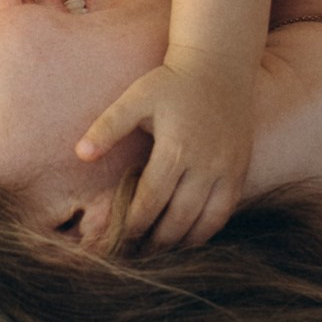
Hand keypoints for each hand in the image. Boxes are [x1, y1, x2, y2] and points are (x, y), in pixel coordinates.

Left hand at [78, 53, 253, 250]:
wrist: (220, 66)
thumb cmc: (171, 83)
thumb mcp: (135, 99)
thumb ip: (107, 127)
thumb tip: (80, 155)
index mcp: (176, 148)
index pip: (150, 201)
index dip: (133, 225)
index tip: (118, 239)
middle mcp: (206, 163)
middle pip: (177, 219)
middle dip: (154, 241)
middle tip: (135, 254)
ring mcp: (227, 169)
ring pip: (204, 222)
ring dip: (179, 242)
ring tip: (157, 251)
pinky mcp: (241, 170)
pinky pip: (224, 213)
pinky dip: (205, 232)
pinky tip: (186, 238)